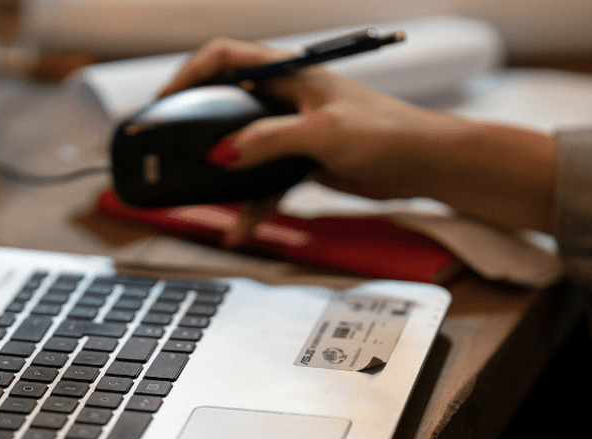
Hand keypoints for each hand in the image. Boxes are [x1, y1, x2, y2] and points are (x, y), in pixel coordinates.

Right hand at [163, 39, 558, 234]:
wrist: (426, 165)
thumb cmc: (388, 132)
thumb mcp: (322, 133)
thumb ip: (268, 141)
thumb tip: (222, 153)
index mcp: (289, 73)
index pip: (226, 58)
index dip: (189, 73)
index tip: (165, 98)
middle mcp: (286, 97)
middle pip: (226, 103)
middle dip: (195, 126)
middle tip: (169, 147)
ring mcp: (293, 130)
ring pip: (243, 149)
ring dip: (223, 176)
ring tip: (199, 196)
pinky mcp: (304, 161)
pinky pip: (266, 182)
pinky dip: (253, 205)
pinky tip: (242, 228)